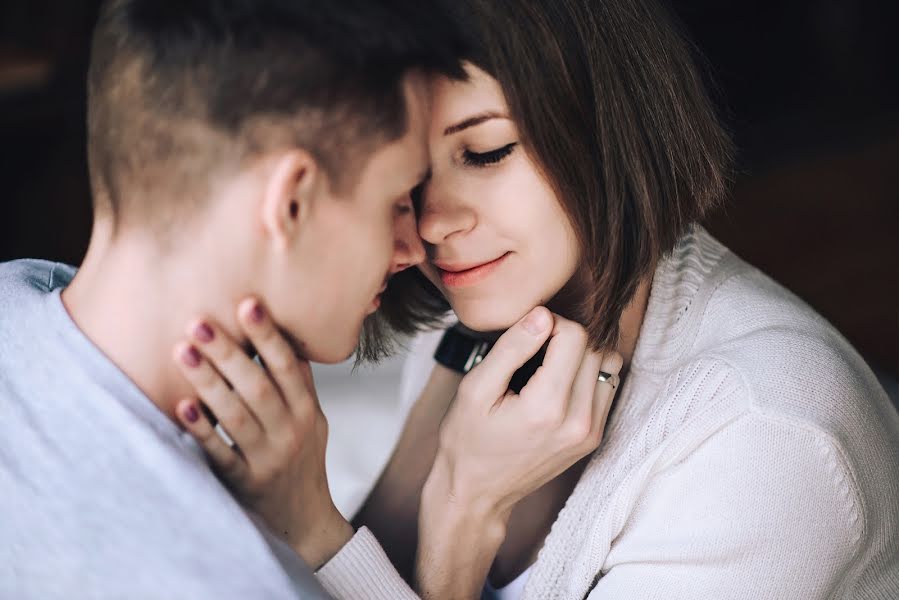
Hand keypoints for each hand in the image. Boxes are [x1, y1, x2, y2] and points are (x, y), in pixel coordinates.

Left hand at [171, 298, 352, 568]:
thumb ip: (297, 383)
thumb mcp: (312, 420)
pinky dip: (201, 430)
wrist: (305, 521)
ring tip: (182, 351)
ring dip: (208, 382)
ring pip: (236, 416)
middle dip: (230, 353)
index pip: (289, 368)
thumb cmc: (302, 459)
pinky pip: (220, 454)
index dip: (269, 336)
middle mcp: (290, 432)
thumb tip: (281, 333)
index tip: (248, 305)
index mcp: (307, 411)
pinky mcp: (243, 483)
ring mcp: (267, 459)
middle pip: (258, 388)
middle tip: (200, 323)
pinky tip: (181, 406)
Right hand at [416, 307, 621, 598]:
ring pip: (608, 364)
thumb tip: (543, 314)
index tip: (526, 334)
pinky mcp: (594, 437)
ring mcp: (591, 432)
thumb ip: (511, 348)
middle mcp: (578, 421)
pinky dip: (587, 374)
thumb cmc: (468, 440)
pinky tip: (558, 383)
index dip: (550, 322)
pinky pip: (607, 386)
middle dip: (566, 336)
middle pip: (594, 346)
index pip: (575, 335)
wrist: (477, 493)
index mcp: (547, 407)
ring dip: (582, 353)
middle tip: (533, 348)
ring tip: (548, 365)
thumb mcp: (475, 388)